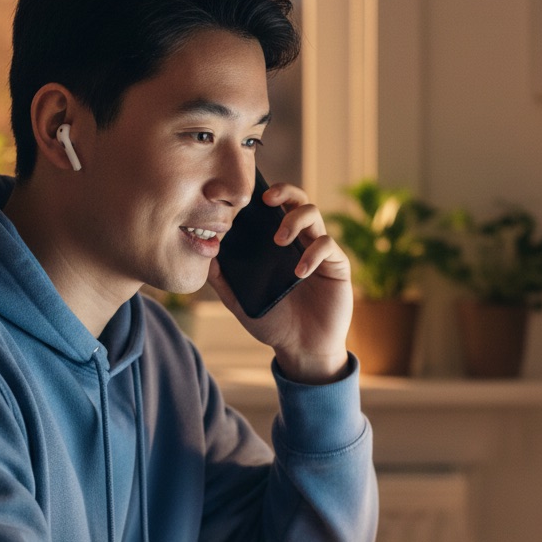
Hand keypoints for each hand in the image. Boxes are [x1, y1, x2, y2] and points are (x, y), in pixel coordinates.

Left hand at [208, 181, 351, 383]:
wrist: (302, 349)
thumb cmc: (274, 323)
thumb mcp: (241, 301)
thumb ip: (223, 280)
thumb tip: (204, 255)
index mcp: (279, 245)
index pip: (275, 208)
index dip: (265, 194)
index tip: (249, 195)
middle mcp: (300, 241)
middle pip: (298, 200)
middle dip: (284, 192)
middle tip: (267, 201)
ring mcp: (320, 251)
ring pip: (314, 214)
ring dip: (295, 220)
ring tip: (279, 241)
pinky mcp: (337, 265)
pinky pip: (327, 245)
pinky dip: (312, 253)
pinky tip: (298, 272)